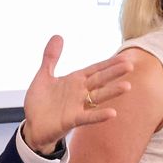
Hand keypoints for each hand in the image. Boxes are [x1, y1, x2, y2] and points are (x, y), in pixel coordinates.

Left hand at [21, 37, 131, 155]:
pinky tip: (112, 113)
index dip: (108, 63)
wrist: (32, 126)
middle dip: (114, 73)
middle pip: (99, 80)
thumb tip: (58, 35)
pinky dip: (99, 115)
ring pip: (97, 97)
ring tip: (127, 86)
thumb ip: (51, 57)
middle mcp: (79, 92)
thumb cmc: (40, 103)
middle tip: (130, 65)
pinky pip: (87, 117)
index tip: (125, 57)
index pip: (95, 69)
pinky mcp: (71, 120)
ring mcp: (77, 106)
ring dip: (111, 92)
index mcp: (74, 80)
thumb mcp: (44, 76)